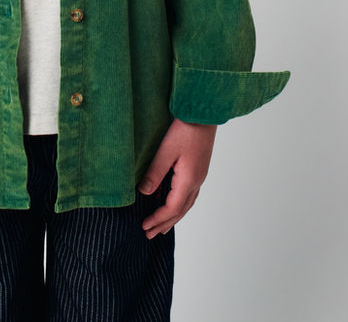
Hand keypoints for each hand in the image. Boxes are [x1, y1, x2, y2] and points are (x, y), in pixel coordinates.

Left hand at [137, 118, 216, 238]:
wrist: (203, 112)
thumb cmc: (185, 129)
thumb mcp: (166, 151)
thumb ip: (155, 172)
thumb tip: (144, 193)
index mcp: (189, 180)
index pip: (172, 208)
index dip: (158, 219)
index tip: (144, 226)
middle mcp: (197, 181)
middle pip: (181, 210)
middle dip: (165, 223)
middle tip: (151, 234)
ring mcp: (200, 175)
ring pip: (187, 203)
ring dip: (174, 216)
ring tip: (163, 225)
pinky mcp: (199, 168)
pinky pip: (190, 194)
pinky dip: (180, 204)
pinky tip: (174, 202)